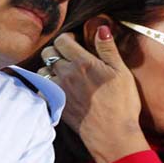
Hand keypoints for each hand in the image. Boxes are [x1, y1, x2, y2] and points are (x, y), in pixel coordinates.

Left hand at [40, 26, 149, 162]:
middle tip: (68, 55)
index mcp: (82, 62)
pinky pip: (42, 89)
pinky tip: (58, 87)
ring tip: (63, 71)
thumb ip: (108, 49)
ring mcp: (59, 90)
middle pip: (48, 53)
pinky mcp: (56, 105)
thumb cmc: (121, 103)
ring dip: (49, 67)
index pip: (62, 40)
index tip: (76, 42)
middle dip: (56, 50)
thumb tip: (101, 28)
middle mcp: (66, 74)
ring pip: (42, 70)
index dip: (68, 38)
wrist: (112, 134)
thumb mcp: (121, 72)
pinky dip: (46, 85)